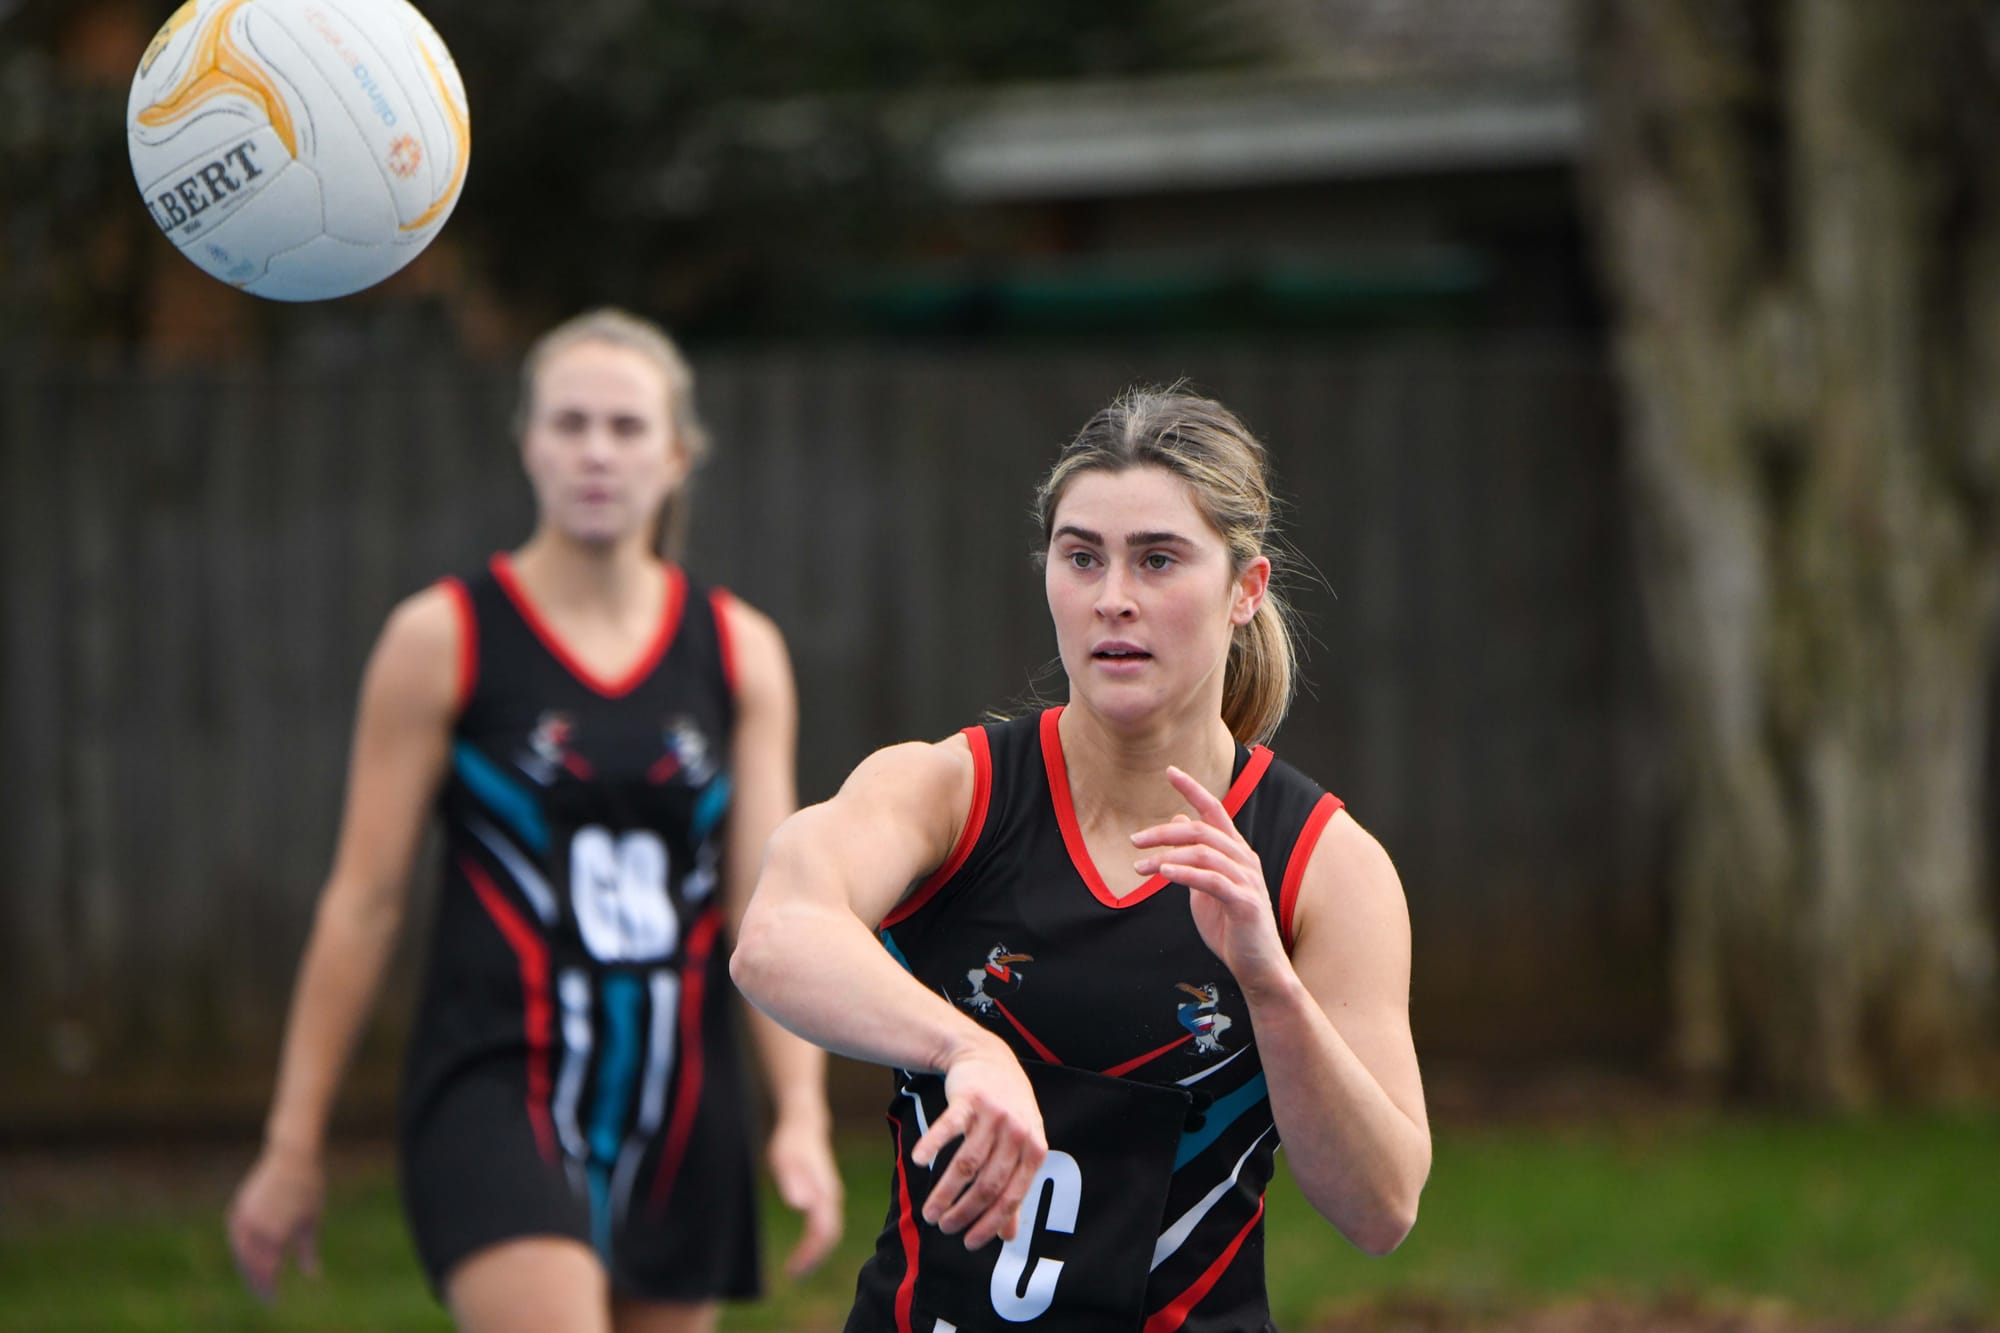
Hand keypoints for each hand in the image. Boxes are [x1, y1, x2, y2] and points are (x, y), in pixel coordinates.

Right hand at [226, 1143, 324, 1302]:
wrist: (291, 1155)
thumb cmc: (308, 1187)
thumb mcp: (312, 1219)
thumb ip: (308, 1250)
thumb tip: (312, 1276)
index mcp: (275, 1232)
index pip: (267, 1271)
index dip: (269, 1288)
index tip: (274, 1300)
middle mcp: (255, 1227)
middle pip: (251, 1265)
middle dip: (257, 1282)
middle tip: (266, 1295)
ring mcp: (243, 1217)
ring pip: (240, 1253)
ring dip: (247, 1269)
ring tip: (258, 1279)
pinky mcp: (237, 1208)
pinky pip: (235, 1237)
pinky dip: (240, 1251)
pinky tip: (247, 1259)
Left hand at [767, 1111, 844, 1277]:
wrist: (804, 1124)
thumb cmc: (791, 1142)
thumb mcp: (784, 1159)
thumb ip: (792, 1181)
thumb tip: (800, 1206)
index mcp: (825, 1193)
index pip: (824, 1233)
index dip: (811, 1254)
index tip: (794, 1269)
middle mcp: (832, 1198)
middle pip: (830, 1237)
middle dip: (814, 1258)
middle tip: (793, 1273)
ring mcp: (830, 1197)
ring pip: (829, 1232)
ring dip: (815, 1252)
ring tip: (796, 1267)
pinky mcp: (825, 1196)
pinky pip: (824, 1225)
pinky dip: (815, 1241)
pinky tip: (801, 1248)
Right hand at [913, 1036, 1045, 1248]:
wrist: (988, 1057)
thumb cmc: (1006, 1110)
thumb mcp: (1020, 1145)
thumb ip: (1014, 1189)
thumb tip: (1009, 1236)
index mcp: (1034, 1148)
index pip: (1012, 1196)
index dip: (989, 1224)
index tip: (968, 1243)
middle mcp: (1018, 1132)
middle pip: (988, 1184)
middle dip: (964, 1213)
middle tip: (943, 1227)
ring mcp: (993, 1114)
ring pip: (967, 1164)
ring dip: (945, 1192)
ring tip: (929, 1212)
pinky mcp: (969, 1099)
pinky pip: (949, 1128)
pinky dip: (933, 1145)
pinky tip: (920, 1162)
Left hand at [1132, 765, 1293, 996]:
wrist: (1257, 967)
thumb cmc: (1231, 927)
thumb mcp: (1205, 885)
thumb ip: (1193, 855)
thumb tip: (1176, 820)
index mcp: (1236, 853)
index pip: (1215, 811)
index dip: (1193, 789)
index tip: (1170, 771)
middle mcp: (1245, 860)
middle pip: (1202, 829)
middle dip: (1164, 832)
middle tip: (1134, 839)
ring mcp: (1247, 880)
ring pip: (1205, 852)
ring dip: (1167, 855)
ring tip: (1140, 866)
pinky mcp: (1245, 903)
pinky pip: (1212, 880)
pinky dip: (1185, 873)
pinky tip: (1164, 874)